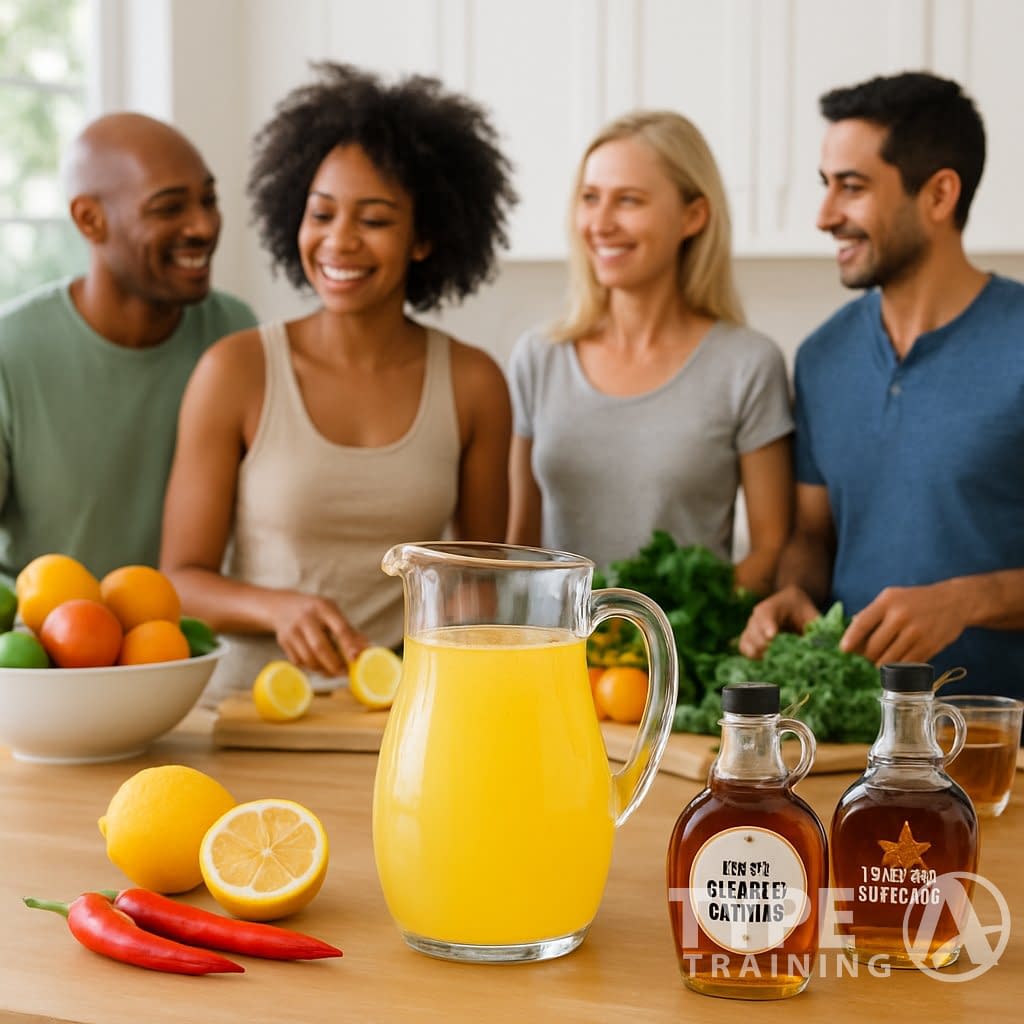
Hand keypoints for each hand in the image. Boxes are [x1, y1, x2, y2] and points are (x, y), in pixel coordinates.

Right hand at [269, 591, 369, 675]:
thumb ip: (350, 631)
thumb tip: (367, 649)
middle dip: (334, 664)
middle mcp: (306, 618)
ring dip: (323, 669)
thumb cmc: (315, 610)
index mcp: (323, 607)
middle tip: (345, 673)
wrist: (282, 605)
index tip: (356, 658)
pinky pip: (299, 661)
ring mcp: (292, 630)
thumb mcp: (332, 612)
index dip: (348, 645)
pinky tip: (319, 666)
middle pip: (320, 647)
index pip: (339, 628)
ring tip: (333, 672)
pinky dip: (311, 668)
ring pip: (308, 658)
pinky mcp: (283, 641)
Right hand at [739, 585, 820, 657]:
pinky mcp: (750, 637)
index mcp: (772, 607)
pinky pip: (744, 646)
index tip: (772, 637)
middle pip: (754, 631)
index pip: (766, 616)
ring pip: (747, 639)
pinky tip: (761, 662)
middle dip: (761, 644)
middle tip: (770, 656)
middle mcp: (757, 616)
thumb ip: (818, 630)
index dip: (767, 627)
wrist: (791, 603)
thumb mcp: (812, 616)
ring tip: (767, 662)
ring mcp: (751, 627)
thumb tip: (829, 649)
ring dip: (755, 652)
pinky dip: (749, 654)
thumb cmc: (803, 610)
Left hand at [840, 582, 965, 664]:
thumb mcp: (891, 597)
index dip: (850, 639)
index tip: (844, 649)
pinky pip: (905, 665)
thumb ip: (871, 614)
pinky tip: (898, 661)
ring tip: (882, 658)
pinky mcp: (929, 646)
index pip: (862, 623)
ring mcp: (916, 633)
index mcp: (887, 602)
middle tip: (867, 656)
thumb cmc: (916, 600)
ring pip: (888, 661)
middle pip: (873, 648)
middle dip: (866, 656)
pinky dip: (898, 667)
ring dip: (881, 664)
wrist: (955, 601)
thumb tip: (851, 635)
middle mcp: (900, 617)